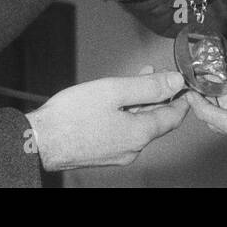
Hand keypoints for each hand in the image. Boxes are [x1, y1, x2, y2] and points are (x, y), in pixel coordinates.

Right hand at [26, 71, 189, 170]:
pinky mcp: (103, 152)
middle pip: (156, 120)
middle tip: (160, 73)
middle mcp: (132, 148)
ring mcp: (117, 153)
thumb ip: (148, 86)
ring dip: (142, 102)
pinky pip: (124, 130)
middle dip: (160, 96)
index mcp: (140, 134)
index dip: (182, 98)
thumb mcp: (114, 91)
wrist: (39, 140)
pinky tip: (119, 99)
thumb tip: (175, 81)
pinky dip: (128, 112)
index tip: (186, 84)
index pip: (173, 117)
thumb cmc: (72, 116)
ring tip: (139, 78)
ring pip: (139, 124)